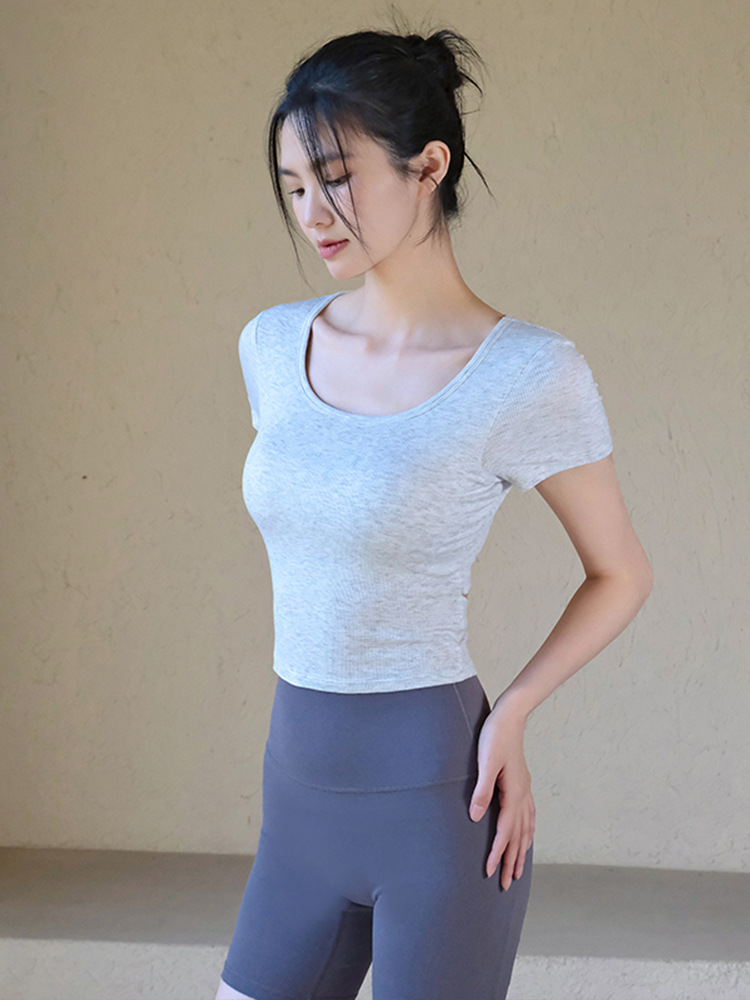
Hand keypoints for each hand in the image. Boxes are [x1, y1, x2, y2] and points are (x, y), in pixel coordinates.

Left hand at [469, 698, 534, 889]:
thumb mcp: (486, 763)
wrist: (510, 716)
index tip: (491, 874)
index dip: (498, 854)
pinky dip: (528, 831)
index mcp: (514, 793)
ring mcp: (524, 789)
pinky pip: (528, 815)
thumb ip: (482, 791)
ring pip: (526, 828)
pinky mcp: (521, 783)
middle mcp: (522, 795)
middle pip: (519, 836)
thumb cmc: (495, 737)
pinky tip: (526, 835)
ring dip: (521, 850)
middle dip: (512, 861)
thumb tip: (477, 818)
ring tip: (518, 870)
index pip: (505, 832)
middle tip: (506, 885)